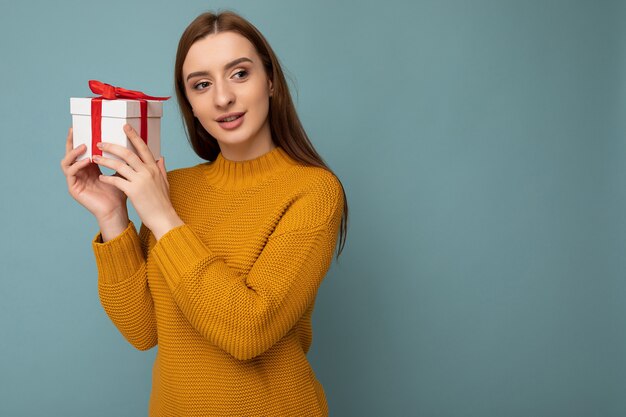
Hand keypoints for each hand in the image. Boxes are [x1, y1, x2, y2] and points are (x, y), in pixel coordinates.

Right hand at [60, 127, 128, 223]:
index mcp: (90, 168)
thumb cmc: (120, 193)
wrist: (117, 211)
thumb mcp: (121, 172)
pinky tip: (87, 161)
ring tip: (84, 146)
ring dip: (74, 153)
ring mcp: (75, 180)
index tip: (84, 126)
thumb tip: (134, 144)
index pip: (82, 150)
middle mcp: (80, 173)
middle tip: (74, 130)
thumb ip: (121, 160)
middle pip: (70, 153)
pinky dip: (78, 165)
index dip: (81, 138)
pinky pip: (71, 172)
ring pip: (67, 162)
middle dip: (71, 141)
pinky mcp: (73, 188)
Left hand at [93, 124, 183, 239]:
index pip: (143, 148)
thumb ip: (161, 169)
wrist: (164, 218)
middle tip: (100, 142)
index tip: (125, 127)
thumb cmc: (163, 202)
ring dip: (105, 160)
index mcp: (154, 168)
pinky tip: (101, 177)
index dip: (133, 136)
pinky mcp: (133, 191)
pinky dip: (107, 178)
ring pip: (119, 165)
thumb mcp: (165, 183)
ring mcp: (140, 180)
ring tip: (94, 158)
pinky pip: (116, 180)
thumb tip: (160, 157)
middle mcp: (147, 171)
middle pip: (127, 153)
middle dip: (112, 146)